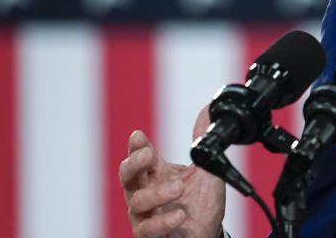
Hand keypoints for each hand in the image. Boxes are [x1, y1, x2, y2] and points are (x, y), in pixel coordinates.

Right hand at [119, 108, 225, 237]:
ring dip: (158, 194)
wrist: (208, 233)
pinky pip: (146, 228)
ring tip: (180, 188)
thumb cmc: (201, 202)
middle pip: (127, 174)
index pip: (140, 154)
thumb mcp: (207, 169)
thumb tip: (209, 110)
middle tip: (147, 155)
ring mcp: (144, 214)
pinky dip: (162, 221)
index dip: (136, 145)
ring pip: (137, 201)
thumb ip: (203, 141)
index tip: (138, 136)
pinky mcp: (148, 234)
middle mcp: (145, 191)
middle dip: (133, 163)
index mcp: (156, 172)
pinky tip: (179, 215)